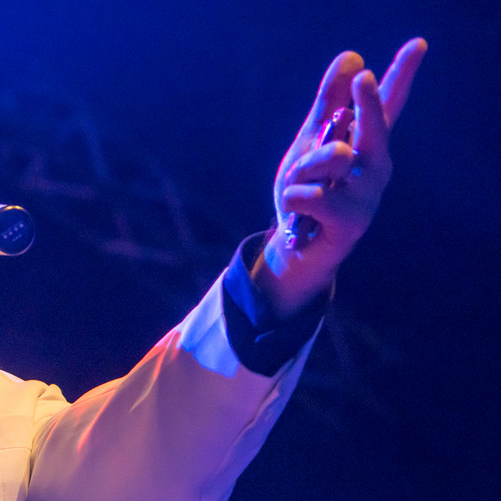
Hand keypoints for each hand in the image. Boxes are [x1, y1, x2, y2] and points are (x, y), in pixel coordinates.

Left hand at [255, 38, 427, 317]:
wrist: (298, 247)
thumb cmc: (309, 190)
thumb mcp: (311, 144)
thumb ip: (329, 105)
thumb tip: (353, 58)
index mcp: (367, 144)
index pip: (389, 103)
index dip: (402, 74)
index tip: (417, 45)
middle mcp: (376, 165)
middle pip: (373, 125)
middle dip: (366, 102)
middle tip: (364, 76)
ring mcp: (367, 193)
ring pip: (327, 157)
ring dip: (300, 169)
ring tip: (301, 188)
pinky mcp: (351, 220)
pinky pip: (305, 192)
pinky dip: (292, 199)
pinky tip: (302, 215)